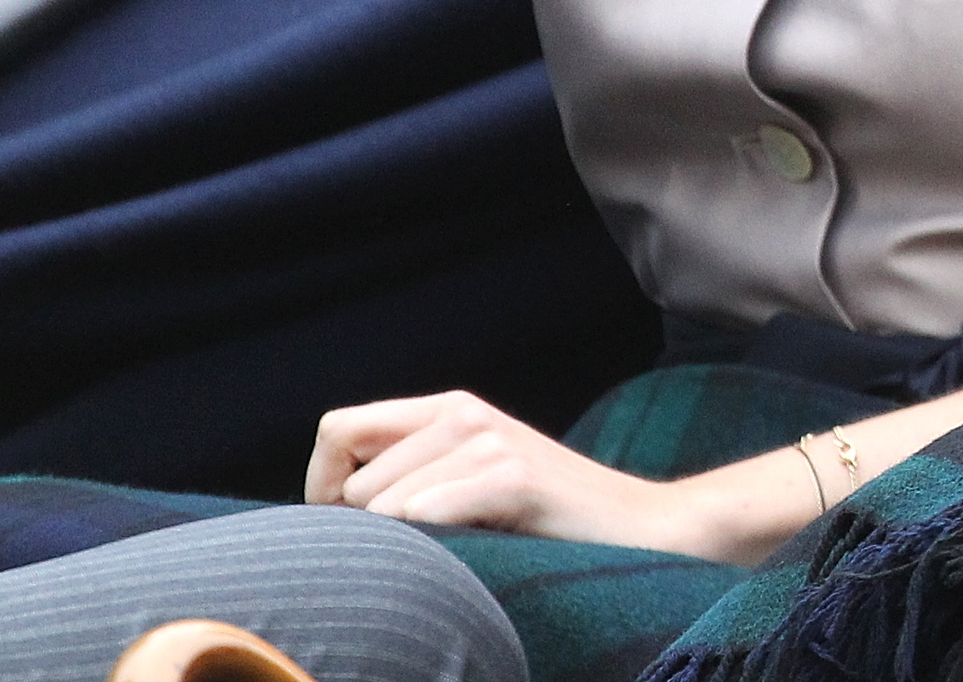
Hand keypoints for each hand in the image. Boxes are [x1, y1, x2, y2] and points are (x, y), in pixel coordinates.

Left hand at [308, 389, 744, 558]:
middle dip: (366, 530)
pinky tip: (473, 552)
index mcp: (447, 409)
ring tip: (461, 553)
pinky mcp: (516, 476)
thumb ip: (409, 476)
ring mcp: (492, 440)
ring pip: (383, 505)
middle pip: (354, 481)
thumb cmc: (544, 522)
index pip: (336, 429)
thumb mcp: (468, 483)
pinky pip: (426, 514)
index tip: (350, 532)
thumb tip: (322, 509)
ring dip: (406, 546)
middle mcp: (465, 413)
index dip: (323, 486)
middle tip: (423, 554)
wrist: (640, 530)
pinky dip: (432, 543)